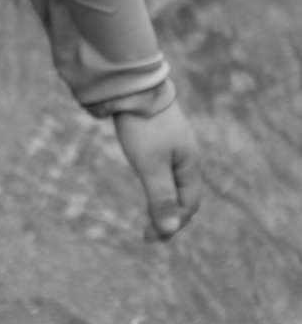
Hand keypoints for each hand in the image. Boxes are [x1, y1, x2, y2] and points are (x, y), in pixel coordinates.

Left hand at [114, 98, 201, 240]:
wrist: (134, 85)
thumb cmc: (144, 125)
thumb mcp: (150, 164)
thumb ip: (160, 197)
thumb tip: (169, 230)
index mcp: (189, 165)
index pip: (189, 205)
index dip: (172, 224)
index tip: (150, 238)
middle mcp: (186, 156)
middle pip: (184, 195)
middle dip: (170, 216)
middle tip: (149, 235)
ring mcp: (175, 144)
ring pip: (174, 180)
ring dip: (163, 200)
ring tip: (149, 216)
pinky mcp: (160, 135)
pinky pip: (164, 167)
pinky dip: (158, 183)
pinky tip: (147, 182)